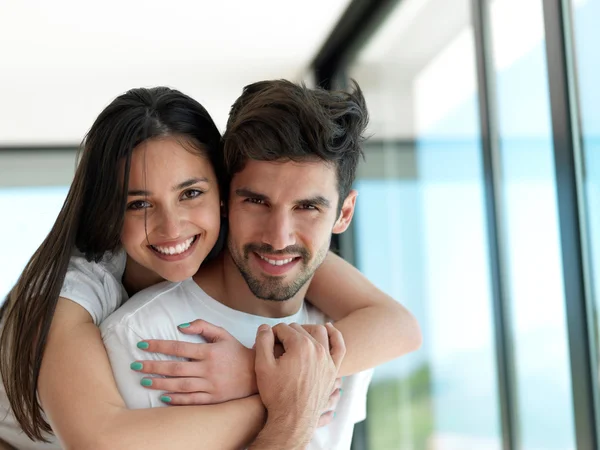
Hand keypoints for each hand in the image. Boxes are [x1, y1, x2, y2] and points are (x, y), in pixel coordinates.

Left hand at [131, 319, 256, 404]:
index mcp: (209, 351)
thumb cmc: (235, 351)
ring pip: (180, 386)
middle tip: (134, 366)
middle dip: (152, 366)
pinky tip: (162, 397)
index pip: (178, 347)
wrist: (255, 373)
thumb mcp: (222, 333)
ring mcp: (210, 385)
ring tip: (144, 381)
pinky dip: (176, 400)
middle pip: (175, 368)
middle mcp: (208, 369)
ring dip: (160, 383)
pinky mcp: (213, 399)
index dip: (158, 346)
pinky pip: (191, 400)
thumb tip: (180, 327)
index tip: (142, 345)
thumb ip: (202, 326)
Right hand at [253, 322, 344, 444]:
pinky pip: (339, 346)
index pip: (283, 328)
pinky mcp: (333, 369)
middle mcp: (317, 349)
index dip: (272, 334)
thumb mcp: (262, 366)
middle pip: (299, 330)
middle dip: (286, 334)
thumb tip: (265, 327)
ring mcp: (328, 359)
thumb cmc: (277, 394)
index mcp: (300, 345)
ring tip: (295, 338)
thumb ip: (263, 341)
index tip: (266, 343)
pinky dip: (335, 335)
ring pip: (319, 332)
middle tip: (276, 345)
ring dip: (306, 330)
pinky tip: (328, 329)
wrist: (293, 420)